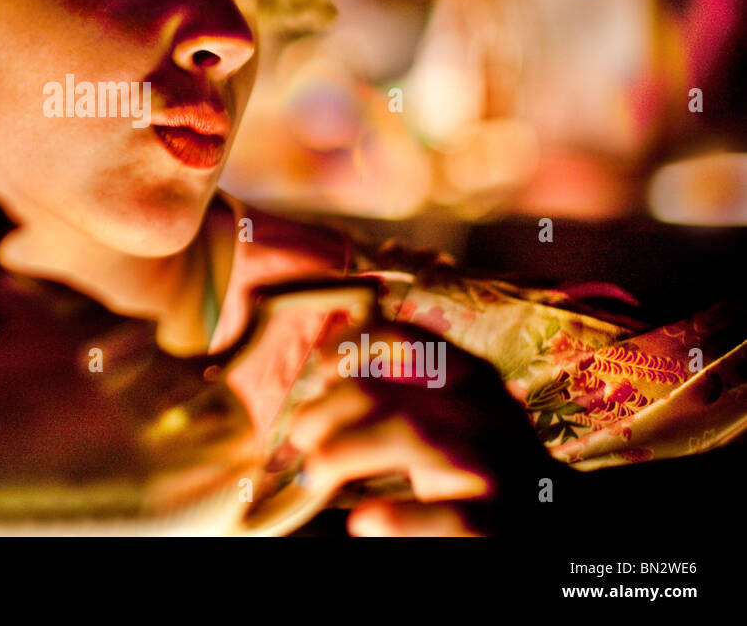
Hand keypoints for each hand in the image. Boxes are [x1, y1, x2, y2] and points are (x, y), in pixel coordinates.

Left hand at [289, 319, 566, 535]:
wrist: (560, 520)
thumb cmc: (486, 464)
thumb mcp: (455, 413)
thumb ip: (403, 395)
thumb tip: (320, 395)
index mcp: (471, 377)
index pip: (403, 337)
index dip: (349, 345)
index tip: (317, 368)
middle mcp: (484, 411)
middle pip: (381, 394)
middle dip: (323, 413)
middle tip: (299, 439)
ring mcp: (496, 466)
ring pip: (407, 438)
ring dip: (343, 454)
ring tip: (313, 476)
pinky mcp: (500, 523)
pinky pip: (444, 514)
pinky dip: (394, 517)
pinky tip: (363, 520)